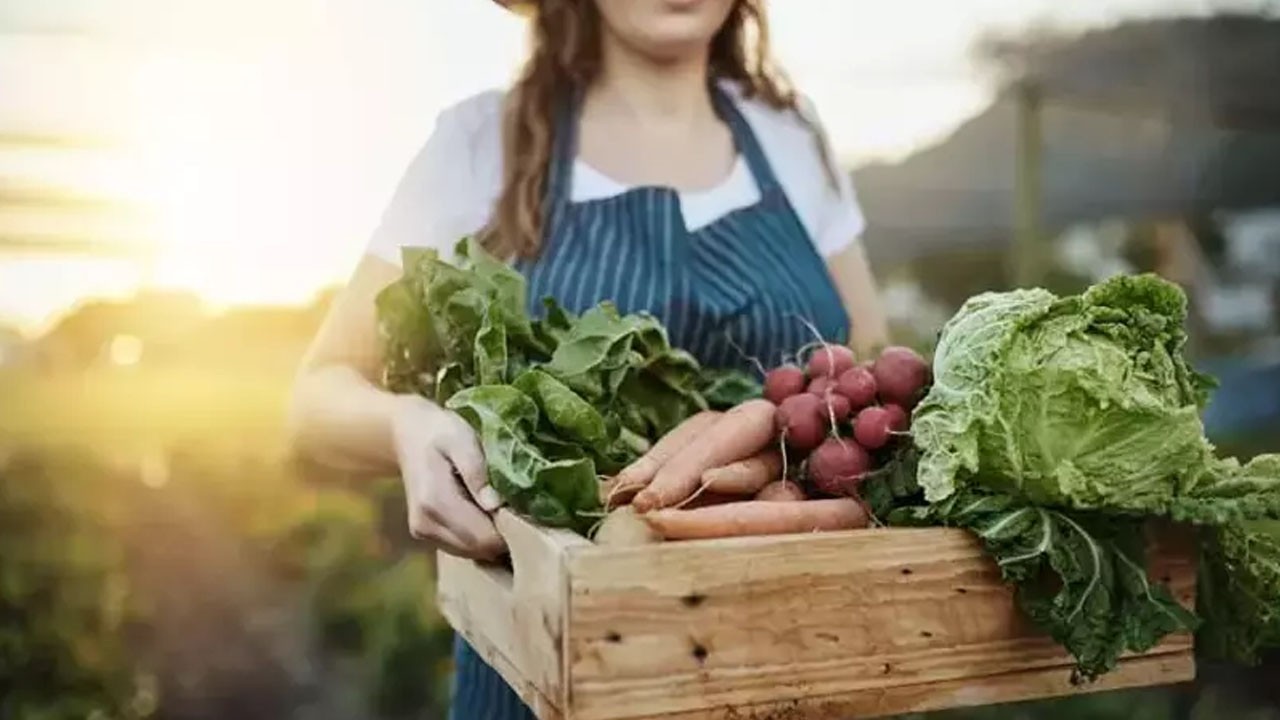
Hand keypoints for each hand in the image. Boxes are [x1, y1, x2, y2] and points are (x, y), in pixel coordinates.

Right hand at [389, 395, 505, 559]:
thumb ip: (477, 472)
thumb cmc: (439, 431)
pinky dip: (478, 538)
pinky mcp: (425, 534)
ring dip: (491, 539)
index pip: (483, 538)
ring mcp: (423, 532)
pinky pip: (461, 548)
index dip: (510, 531)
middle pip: (478, 550)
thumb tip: (496, 505)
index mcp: (435, 502)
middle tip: (521, 511)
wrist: (405, 434)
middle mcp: (426, 524)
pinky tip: (485, 514)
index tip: (527, 512)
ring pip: (471, 553)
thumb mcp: (462, 440)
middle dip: (504, 537)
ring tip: (502, 510)